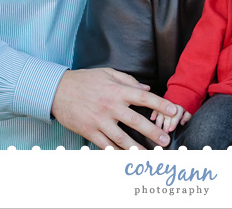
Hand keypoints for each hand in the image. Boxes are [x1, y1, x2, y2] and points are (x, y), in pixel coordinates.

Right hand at [51, 68, 178, 149]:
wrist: (57, 90)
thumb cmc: (84, 80)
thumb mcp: (107, 73)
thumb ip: (128, 80)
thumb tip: (146, 89)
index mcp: (117, 91)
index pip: (143, 97)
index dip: (160, 104)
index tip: (173, 110)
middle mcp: (110, 106)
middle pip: (136, 121)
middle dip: (153, 132)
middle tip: (166, 140)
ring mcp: (100, 120)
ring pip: (122, 138)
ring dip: (137, 147)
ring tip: (149, 153)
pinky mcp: (90, 131)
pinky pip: (106, 145)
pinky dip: (116, 152)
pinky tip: (126, 157)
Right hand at [150, 103, 190, 132]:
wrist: (183, 90)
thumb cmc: (186, 100)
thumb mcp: (190, 107)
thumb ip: (187, 115)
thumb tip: (183, 122)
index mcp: (178, 106)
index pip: (175, 115)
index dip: (173, 123)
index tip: (171, 129)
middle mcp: (171, 104)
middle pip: (167, 115)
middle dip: (165, 124)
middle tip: (164, 132)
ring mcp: (164, 103)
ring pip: (160, 113)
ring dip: (159, 121)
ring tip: (158, 128)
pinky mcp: (160, 102)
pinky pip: (155, 108)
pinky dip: (153, 113)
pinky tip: (152, 118)